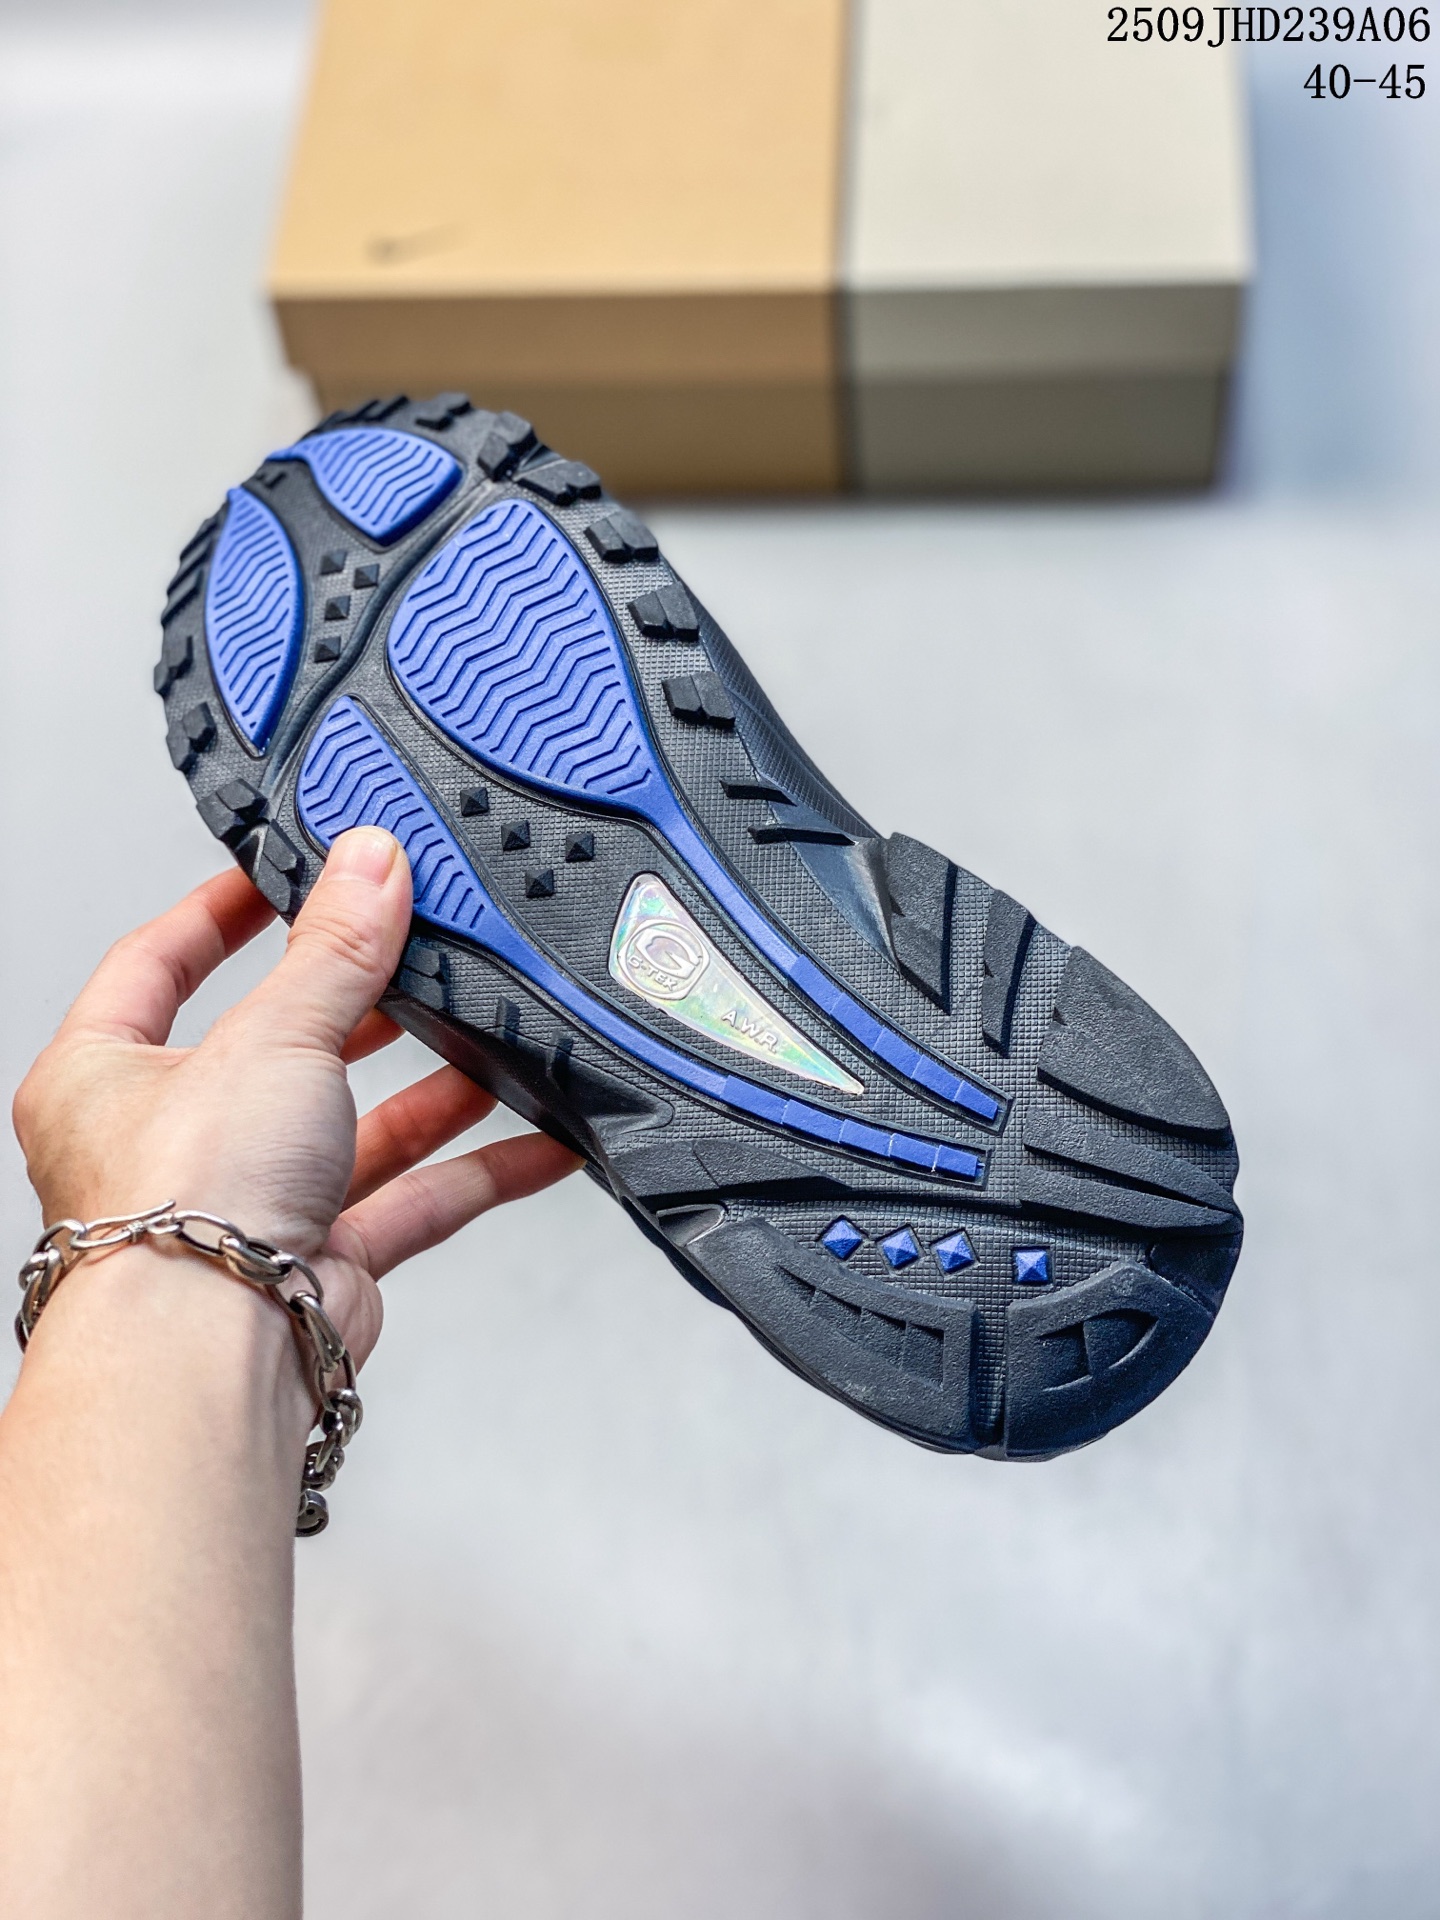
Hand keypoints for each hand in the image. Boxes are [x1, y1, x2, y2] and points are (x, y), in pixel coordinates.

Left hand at [11, 827, 579, 1366]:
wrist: (212, 1357)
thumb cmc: (178, 1207)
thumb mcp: (271, 1035)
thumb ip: (335, 950)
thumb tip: (369, 864)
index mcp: (105, 1074)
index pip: (158, 964)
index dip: (222, 912)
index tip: (284, 874)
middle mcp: (170, 1144)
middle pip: (277, 1048)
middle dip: (360, 1007)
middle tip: (419, 953)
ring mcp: (249, 1207)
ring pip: (355, 1128)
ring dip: (433, 1090)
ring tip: (497, 1039)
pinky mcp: (320, 1265)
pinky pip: (412, 1203)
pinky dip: (478, 1172)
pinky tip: (539, 1142)